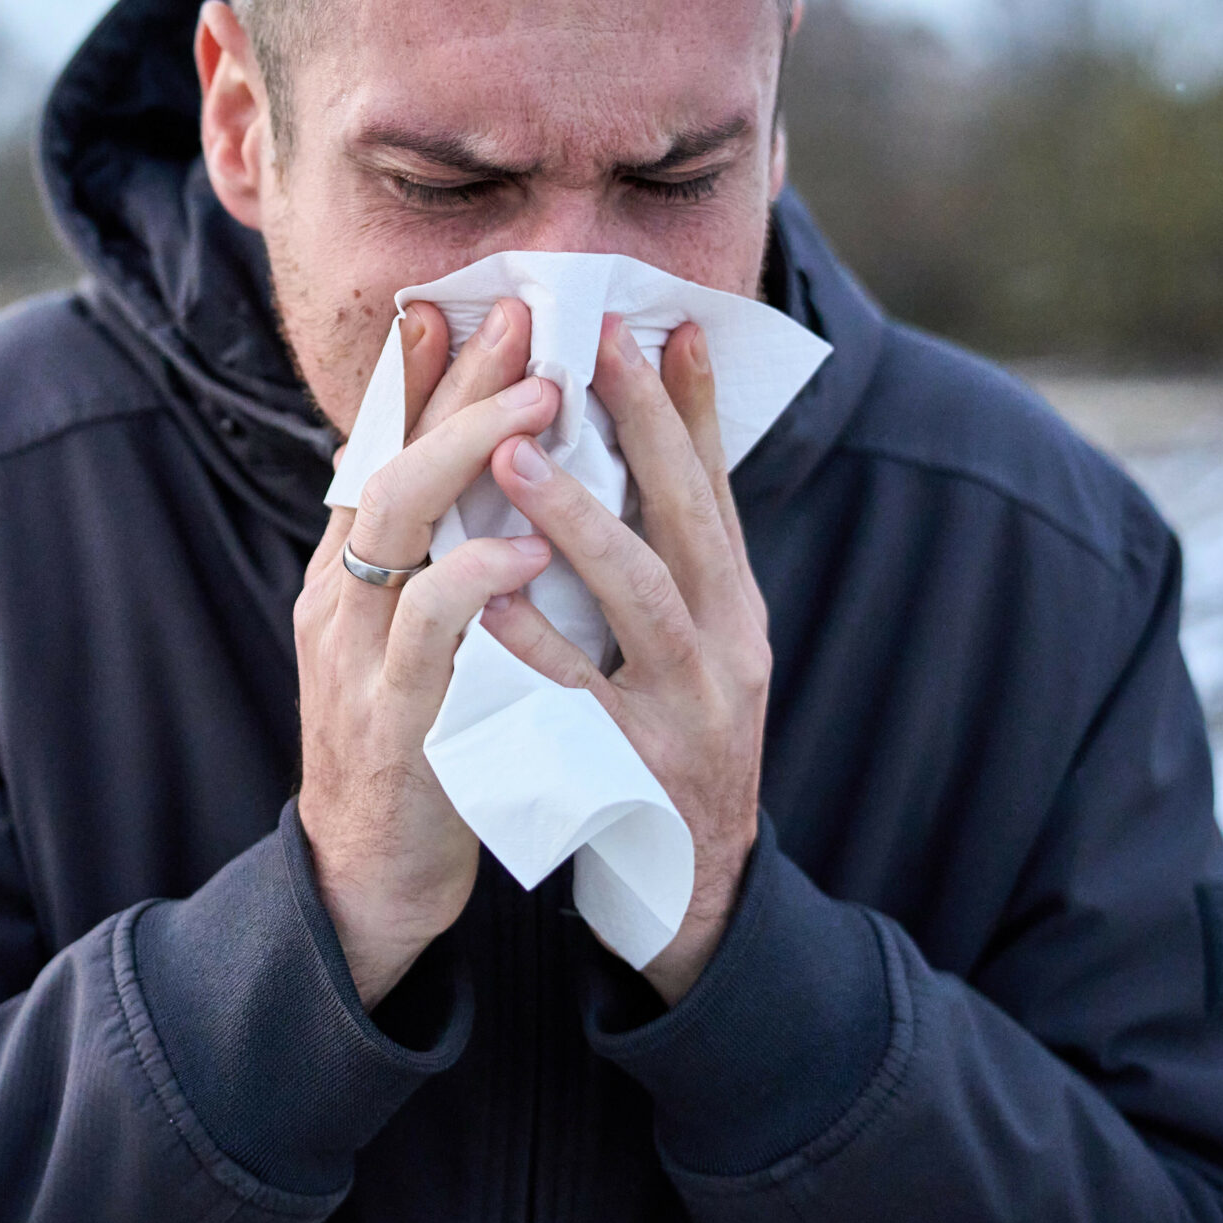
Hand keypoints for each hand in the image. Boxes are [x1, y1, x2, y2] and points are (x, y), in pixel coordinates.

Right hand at [297, 297, 559, 1006]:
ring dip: (470, 452)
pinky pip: (428, 634)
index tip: (458, 301)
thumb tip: (489, 480)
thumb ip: (438, 565)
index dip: (414, 374)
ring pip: (397, 523)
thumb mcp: (420, 642)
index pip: (377, 448)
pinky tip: (527, 545)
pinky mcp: (392, 722)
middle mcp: (343, 600)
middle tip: (524, 318)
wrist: (370, 886)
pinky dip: (474, 579)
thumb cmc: (420, 750)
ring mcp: (358, 657)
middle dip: (456, 383)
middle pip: (387, 459)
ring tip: (545, 400)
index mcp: (352, 577)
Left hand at [480, 316, 768, 1004]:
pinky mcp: (637, 774)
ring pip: (640, 599)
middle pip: (687, 520)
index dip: (689, 406)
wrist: (694, 898)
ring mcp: (687, 714)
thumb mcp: (693, 647)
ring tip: (515, 453)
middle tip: (584, 346)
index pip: (714, 489)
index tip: (657, 323)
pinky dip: (532, 646)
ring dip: (579, 520)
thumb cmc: (676, 746)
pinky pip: (576, 701)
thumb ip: (667, 557)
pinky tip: (487, 601)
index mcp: (735, 609)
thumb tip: (645, 441)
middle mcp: (727, 650)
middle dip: (643, 426)